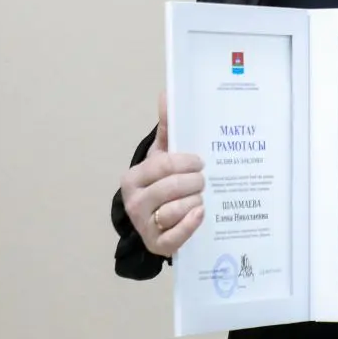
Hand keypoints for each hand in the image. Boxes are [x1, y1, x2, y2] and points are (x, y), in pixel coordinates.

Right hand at [118, 92, 204, 257]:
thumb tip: (168, 93)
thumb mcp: (161, 156)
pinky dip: (191, 223)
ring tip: (201, 196)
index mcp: (133, 177)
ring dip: (196, 201)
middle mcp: (134, 202)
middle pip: (172, 187)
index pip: (163, 165)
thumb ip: (167, 128)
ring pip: (176, 209)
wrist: (154, 221)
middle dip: (195, 181)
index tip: (200, 161)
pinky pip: (177, 235)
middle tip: (204, 179)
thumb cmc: (161, 184)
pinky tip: (201, 213)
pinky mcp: (158, 244)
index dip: (187, 161)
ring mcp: (145, 225)